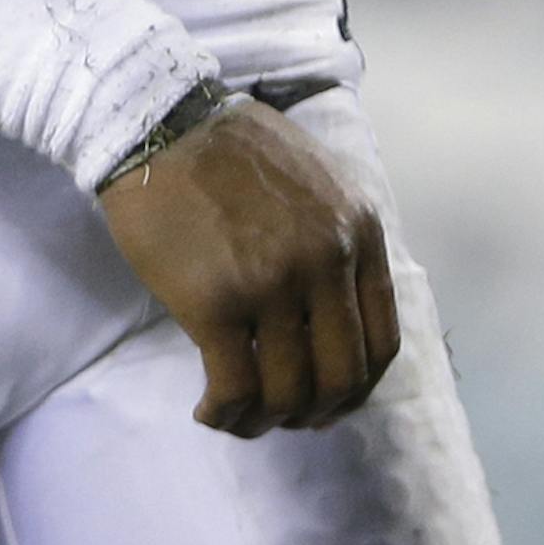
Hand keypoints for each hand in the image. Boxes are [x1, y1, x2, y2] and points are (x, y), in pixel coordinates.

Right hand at [96, 100, 397, 435]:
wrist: (161, 123)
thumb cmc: (230, 151)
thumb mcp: (316, 180)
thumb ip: (338, 240)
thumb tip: (338, 325)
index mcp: (358, 228)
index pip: (382, 342)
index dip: (357, 388)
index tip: (326, 399)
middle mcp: (328, 258)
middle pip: (342, 379)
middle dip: (315, 413)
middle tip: (284, 416)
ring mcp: (274, 282)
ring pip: (290, 394)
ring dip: (265, 422)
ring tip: (239, 415)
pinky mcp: (218, 303)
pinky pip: (236, 390)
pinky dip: (226, 415)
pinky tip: (208, 409)